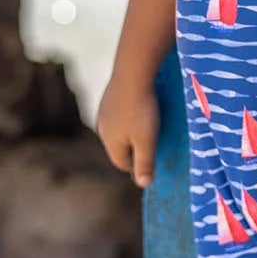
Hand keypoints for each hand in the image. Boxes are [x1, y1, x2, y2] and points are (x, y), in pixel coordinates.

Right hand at [96, 72, 161, 188]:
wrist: (133, 72)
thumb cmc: (142, 110)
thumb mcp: (147, 141)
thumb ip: (145, 163)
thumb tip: (143, 184)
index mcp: (110, 142)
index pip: (123, 163)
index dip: (138, 166)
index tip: (153, 162)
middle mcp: (102, 128)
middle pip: (119, 147)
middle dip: (134, 149)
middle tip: (154, 144)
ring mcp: (104, 111)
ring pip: (119, 129)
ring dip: (132, 131)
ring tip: (149, 125)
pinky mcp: (109, 96)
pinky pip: (120, 113)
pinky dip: (130, 115)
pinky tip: (142, 107)